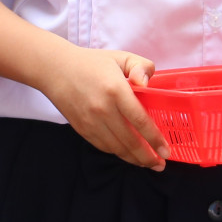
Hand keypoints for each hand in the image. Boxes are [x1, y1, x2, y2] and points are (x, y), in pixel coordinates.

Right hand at [38, 46, 167, 169]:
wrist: (54, 69)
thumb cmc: (91, 62)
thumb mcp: (119, 57)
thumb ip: (141, 66)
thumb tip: (148, 83)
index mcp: (115, 90)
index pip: (140, 120)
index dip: (155, 139)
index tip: (166, 150)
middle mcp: (103, 109)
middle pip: (130, 141)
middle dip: (148, 157)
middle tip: (161, 164)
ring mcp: (91, 121)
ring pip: (117, 148)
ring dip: (134, 159)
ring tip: (148, 163)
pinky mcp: (82, 128)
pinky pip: (103, 146)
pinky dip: (118, 153)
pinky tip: (128, 154)